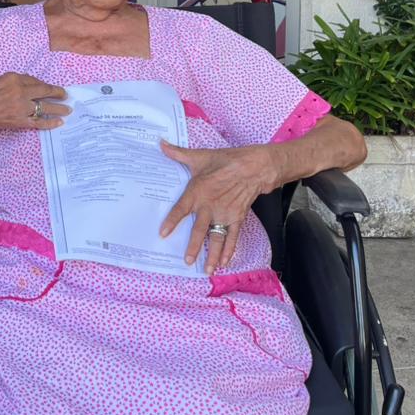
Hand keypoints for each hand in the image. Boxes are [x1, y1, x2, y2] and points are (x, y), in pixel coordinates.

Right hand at [0, 72, 70, 148]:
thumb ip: (7, 80)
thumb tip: (17, 83)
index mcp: (12, 78)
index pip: (33, 80)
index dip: (41, 83)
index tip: (46, 86)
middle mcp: (20, 92)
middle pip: (44, 91)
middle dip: (56, 93)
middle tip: (65, 95)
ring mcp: (21, 108)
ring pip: (44, 107)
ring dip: (58, 108)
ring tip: (67, 110)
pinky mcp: (19, 122)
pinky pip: (38, 122)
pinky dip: (49, 123)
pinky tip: (58, 123)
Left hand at [158, 143, 280, 273]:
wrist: (254, 167)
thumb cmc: (225, 161)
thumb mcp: (200, 156)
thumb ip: (178, 154)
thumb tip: (161, 144)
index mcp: (197, 192)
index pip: (181, 209)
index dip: (172, 221)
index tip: (163, 233)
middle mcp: (210, 206)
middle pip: (199, 231)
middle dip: (192, 247)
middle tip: (186, 261)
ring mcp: (224, 214)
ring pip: (216, 238)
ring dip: (211, 254)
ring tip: (207, 270)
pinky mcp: (237, 218)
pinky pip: (232, 237)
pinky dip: (229, 250)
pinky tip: (224, 262)